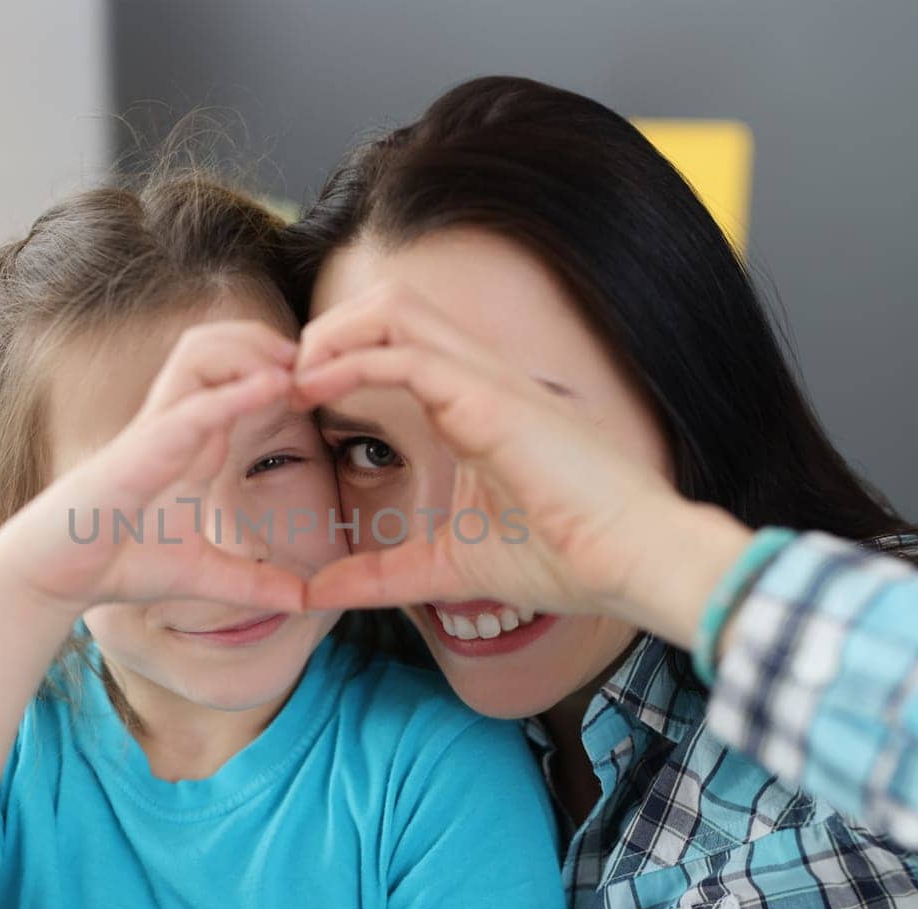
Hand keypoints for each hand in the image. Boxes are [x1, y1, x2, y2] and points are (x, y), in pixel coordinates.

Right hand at [0, 321, 306, 616]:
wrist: (57, 577)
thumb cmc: (117, 562)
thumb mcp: (203, 575)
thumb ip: (253, 583)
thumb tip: (304, 601)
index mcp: (194, 440)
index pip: (239, 377)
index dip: (284, 367)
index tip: (332, 379)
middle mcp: (176, 422)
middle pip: (221, 344)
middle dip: (269, 339)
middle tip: (320, 358)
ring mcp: (156, 428)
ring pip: (202, 353)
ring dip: (252, 350)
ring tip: (298, 365)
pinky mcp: (141, 448)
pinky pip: (192, 405)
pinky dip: (235, 391)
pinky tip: (275, 386)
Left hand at [293, 282, 751, 646]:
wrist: (634, 562)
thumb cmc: (563, 559)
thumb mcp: (447, 568)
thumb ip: (380, 575)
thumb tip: (317, 594)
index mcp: (474, 404)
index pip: (396, 343)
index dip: (339, 356)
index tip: (295, 399)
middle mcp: (480, 378)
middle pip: (390, 306)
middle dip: (327, 329)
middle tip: (284, 380)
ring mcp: (487, 380)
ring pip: (395, 310)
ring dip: (333, 334)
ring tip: (293, 377)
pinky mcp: (491, 399)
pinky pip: (406, 355)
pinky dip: (351, 363)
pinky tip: (313, 391)